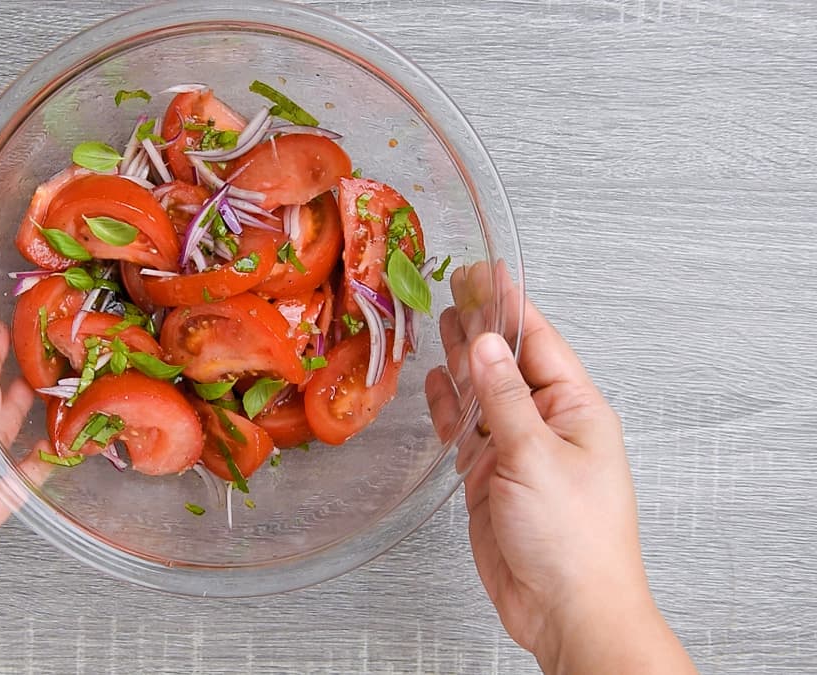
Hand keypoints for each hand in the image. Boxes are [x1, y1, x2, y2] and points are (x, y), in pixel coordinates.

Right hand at [427, 263, 694, 673]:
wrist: (566, 609)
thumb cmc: (574, 540)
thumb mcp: (536, 456)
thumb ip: (504, 399)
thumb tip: (486, 343)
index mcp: (576, 410)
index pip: (539, 341)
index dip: (510, 303)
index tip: (484, 271)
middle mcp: (547, 424)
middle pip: (509, 362)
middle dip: (482, 324)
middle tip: (452, 285)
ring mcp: (517, 450)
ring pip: (484, 393)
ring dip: (463, 360)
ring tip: (442, 321)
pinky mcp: (490, 478)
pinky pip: (467, 430)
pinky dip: (450, 407)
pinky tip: (439, 384)